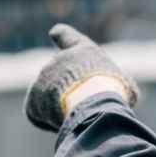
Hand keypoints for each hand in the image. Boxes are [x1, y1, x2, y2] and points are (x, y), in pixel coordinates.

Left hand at [24, 24, 139, 131]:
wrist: (92, 103)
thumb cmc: (113, 93)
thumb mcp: (122, 85)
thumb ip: (111, 88)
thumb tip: (112, 99)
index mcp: (83, 52)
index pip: (68, 37)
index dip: (62, 35)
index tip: (54, 32)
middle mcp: (59, 60)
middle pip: (63, 80)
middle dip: (69, 93)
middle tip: (84, 105)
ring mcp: (43, 79)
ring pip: (52, 100)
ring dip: (62, 109)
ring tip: (77, 115)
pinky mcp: (33, 100)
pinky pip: (40, 114)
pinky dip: (50, 122)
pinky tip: (64, 123)